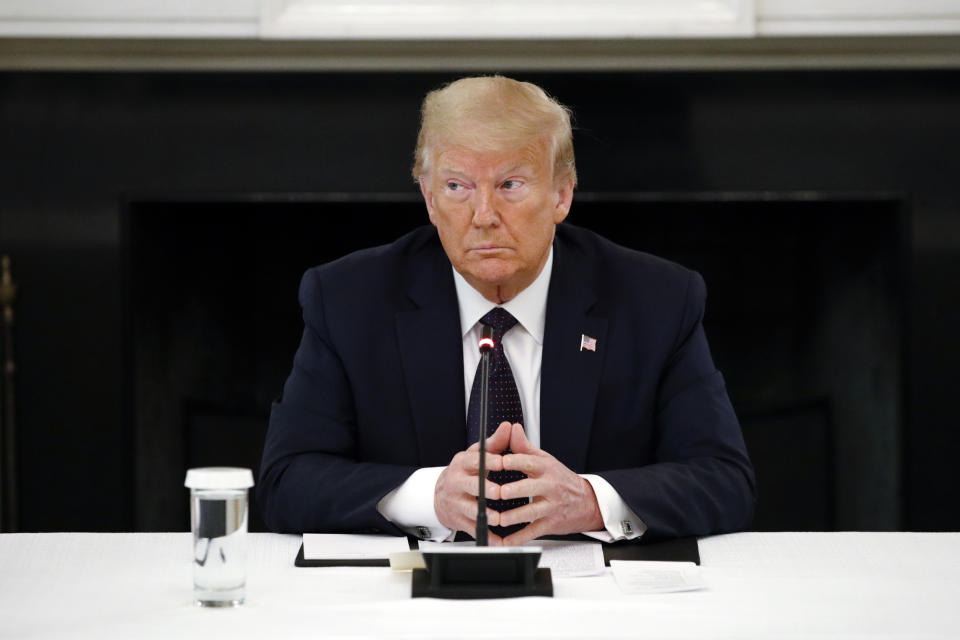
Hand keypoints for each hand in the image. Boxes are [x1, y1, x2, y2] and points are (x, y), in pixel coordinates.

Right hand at [434, 421, 513, 543]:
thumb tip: (509, 426)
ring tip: (498, 518)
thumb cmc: (466, 471)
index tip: (503, 462)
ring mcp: (457, 502)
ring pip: (470, 509)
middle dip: (485, 489)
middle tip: (499, 492)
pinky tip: (498, 540)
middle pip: (470, 485)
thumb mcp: (477, 454)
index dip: (489, 461)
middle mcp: (457, 482)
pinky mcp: (460, 520)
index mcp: (463, 463)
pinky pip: (473, 529)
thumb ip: (495, 442)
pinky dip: (487, 536)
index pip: (475, 460)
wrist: (441, 494)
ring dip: (485, 514)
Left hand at [497, 423, 603, 545]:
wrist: (587, 502)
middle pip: (530, 488)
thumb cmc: (560, 479)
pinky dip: (518, 538)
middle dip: (514, 490)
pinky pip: (533, 532)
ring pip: (532, 512)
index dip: (514, 461)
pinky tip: (505, 541)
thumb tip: (512, 428)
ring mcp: (551, 506)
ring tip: (498, 519)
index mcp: (545, 468)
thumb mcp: (545, 459)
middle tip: (498, 492)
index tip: (499, 462)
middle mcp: (549, 486)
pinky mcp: (551, 524)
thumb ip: (525, 446)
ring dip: (514, 516)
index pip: (529, 462)